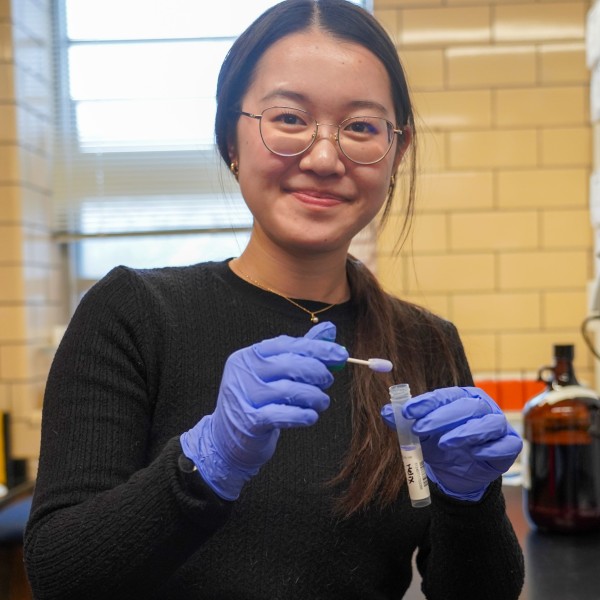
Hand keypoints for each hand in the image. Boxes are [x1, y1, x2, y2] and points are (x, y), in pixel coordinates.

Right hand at [180, 322, 347, 499]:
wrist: (226, 439)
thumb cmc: (257, 401)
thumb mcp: (275, 372)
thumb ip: (301, 350)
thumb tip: (329, 328)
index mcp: (249, 355)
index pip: (287, 344)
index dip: (317, 348)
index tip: (340, 354)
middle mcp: (243, 372)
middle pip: (290, 365)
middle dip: (318, 372)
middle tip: (328, 380)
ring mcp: (244, 397)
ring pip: (290, 391)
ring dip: (315, 396)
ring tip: (322, 401)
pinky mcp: (250, 422)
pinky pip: (284, 415)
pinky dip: (303, 415)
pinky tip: (311, 416)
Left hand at [381, 386, 521, 500]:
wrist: (459, 473)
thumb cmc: (441, 445)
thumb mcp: (421, 435)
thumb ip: (404, 423)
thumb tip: (385, 411)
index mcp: (460, 398)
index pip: (444, 396)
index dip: (425, 402)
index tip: (406, 411)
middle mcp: (481, 407)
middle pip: (465, 406)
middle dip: (441, 417)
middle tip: (420, 428)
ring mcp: (498, 426)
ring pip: (488, 423)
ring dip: (465, 432)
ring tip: (444, 443)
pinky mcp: (509, 446)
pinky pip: (505, 445)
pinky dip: (491, 449)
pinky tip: (476, 454)